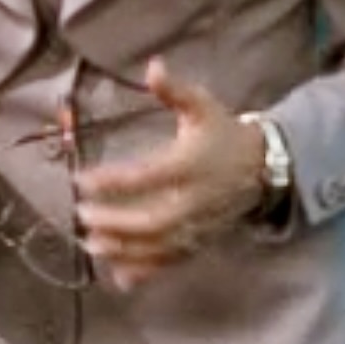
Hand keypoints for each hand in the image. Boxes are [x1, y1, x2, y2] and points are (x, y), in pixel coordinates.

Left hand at [72, 58, 266, 289]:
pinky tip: (118, 277)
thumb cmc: (222, 133)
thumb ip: (175, 90)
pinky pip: (173, 262)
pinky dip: (147, 272)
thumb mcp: (202, 106)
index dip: (113, 180)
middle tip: (83, 216)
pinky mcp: (201, 242)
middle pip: (154, 220)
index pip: (148, 175)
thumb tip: (152, 66)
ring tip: (91, 245)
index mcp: (191, 164)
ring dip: (125, 251)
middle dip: (117, 223)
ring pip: (161, 247)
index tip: (81, 180)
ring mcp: (199, 226)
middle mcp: (196, 200)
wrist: (262, 168)